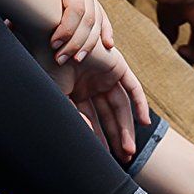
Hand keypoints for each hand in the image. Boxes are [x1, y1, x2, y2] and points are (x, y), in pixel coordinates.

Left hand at [32, 0, 113, 64]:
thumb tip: (13, 26)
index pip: (76, 9)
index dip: (67, 31)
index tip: (53, 46)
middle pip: (89, 18)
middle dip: (77, 42)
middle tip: (62, 58)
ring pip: (97, 19)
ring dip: (89, 43)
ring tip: (77, 58)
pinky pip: (100, 13)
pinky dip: (104, 30)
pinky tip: (108, 45)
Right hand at [35, 42, 149, 162]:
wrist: (52, 37)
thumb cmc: (49, 65)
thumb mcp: (61, 97)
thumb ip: (76, 116)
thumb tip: (88, 136)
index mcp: (78, 91)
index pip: (95, 118)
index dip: (102, 137)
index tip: (108, 156)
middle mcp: (93, 84)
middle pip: (111, 116)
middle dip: (118, 137)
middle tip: (124, 156)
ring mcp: (106, 75)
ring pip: (122, 107)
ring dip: (128, 128)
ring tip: (129, 149)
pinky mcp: (118, 65)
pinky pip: (134, 88)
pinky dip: (141, 105)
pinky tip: (144, 122)